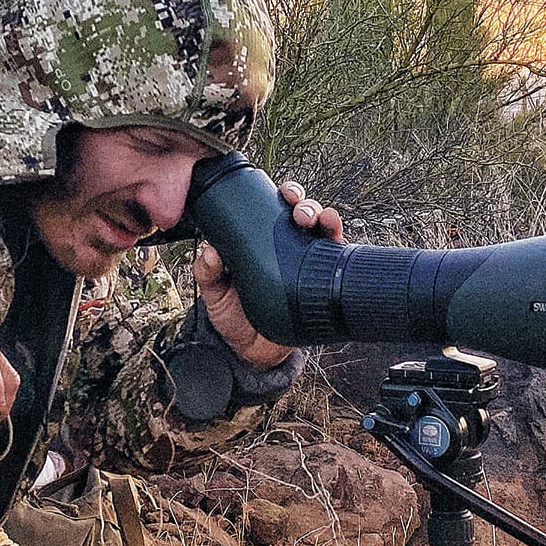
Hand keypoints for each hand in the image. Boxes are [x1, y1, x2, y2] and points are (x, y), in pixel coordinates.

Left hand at [195, 179, 342, 368]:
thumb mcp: (214, 293)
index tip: (280, 191)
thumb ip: (208, 272)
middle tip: (296, 208)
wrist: (252, 353)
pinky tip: (334, 233)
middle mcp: (287, 248)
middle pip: (302, 215)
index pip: (274, 210)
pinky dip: (337, 241)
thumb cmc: (234, 317)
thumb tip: (211, 251)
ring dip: (323, 216)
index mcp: (262, 242)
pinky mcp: (321, 282)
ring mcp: (307, 264)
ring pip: (321, 230)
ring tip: (314, 219)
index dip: (281, 195)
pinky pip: (334, 258)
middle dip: (304, 203)